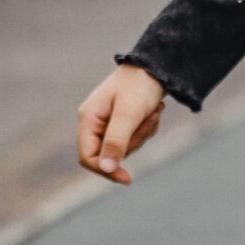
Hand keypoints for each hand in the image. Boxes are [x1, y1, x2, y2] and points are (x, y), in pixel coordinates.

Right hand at [76, 65, 168, 184]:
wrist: (157, 65)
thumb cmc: (140, 85)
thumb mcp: (129, 113)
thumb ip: (116, 141)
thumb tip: (106, 169)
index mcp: (88, 119)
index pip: (87, 157)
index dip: (105, 170)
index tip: (126, 178)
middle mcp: (95, 122)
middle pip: (110, 154)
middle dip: (134, 141)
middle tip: (150, 119)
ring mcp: (109, 123)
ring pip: (126, 147)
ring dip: (144, 132)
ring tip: (154, 109)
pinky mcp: (123, 122)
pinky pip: (136, 138)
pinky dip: (148, 128)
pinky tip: (155, 110)